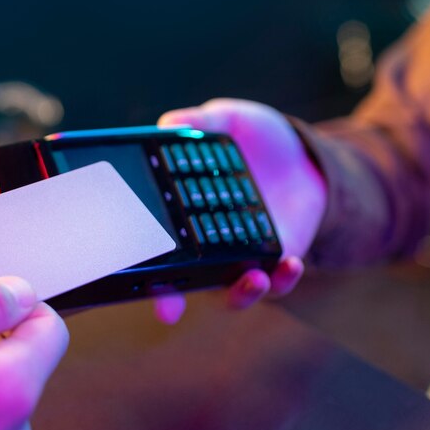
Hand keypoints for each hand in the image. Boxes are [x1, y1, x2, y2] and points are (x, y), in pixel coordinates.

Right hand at [154, 98, 326, 321]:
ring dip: (239, 294)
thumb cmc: (257, 139)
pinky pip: (278, 281)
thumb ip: (199, 121)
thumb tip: (168, 124)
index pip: (154, 246)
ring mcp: (244, 255)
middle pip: (183, 282)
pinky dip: (283, 279)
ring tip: (250, 280)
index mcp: (185, 214)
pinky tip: (290, 264)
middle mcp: (209, 244)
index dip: (140, 269)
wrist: (305, 152)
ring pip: (233, 292)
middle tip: (169, 309)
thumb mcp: (228, 119)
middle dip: (173, 301)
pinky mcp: (278, 258)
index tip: (124, 278)